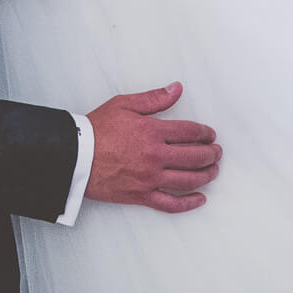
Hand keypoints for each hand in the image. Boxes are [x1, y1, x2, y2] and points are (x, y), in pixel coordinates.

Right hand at [84, 82, 219, 213]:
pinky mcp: (142, 195)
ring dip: (206, 175)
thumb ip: (154, 98)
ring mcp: (150, 178)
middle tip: (217, 152)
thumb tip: (176, 89)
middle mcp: (155, 156)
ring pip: (188, 180)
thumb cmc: (97, 129)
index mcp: (152, 131)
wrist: (75, 156)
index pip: (190, 132)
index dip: (205, 133)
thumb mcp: (124, 104)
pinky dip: (189, 203)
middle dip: (211, 154)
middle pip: (195, 156)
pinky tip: (200, 199)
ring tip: (213, 171)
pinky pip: (171, 203)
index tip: (210, 134)